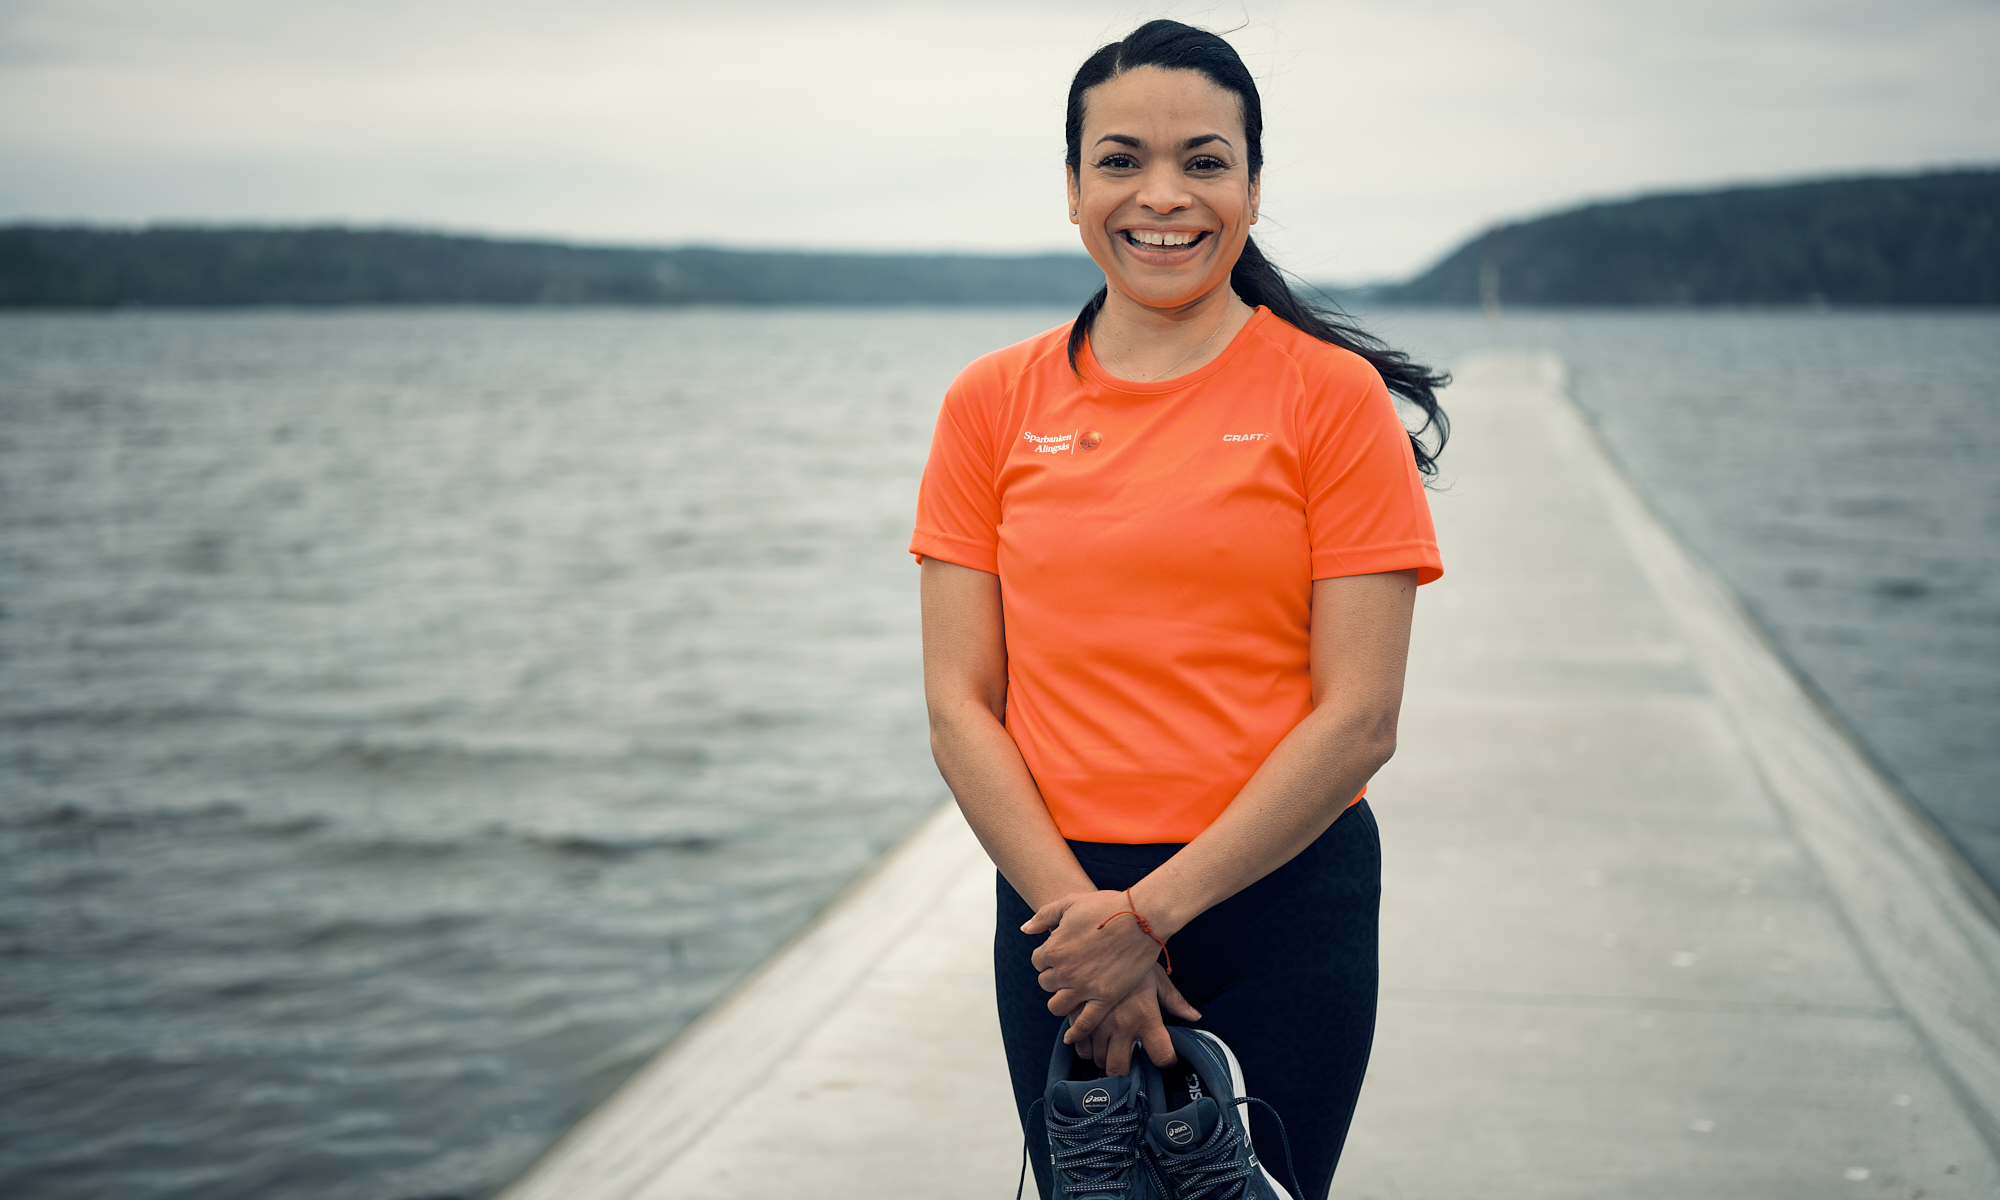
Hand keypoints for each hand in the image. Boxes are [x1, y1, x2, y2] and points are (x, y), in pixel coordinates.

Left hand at [1024, 889, 1174, 1041]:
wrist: (1142, 917)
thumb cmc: (1107, 906)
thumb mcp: (1070, 902)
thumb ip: (1044, 916)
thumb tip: (1026, 929)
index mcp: (1053, 948)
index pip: (1037, 961)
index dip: (1049, 957)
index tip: (1062, 954)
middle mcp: (1065, 971)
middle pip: (1046, 983)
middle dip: (1055, 977)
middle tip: (1070, 971)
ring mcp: (1084, 987)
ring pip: (1057, 1006)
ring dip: (1061, 1001)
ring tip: (1071, 995)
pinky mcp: (1105, 998)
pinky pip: (1084, 1023)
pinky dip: (1076, 1032)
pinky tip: (1072, 1037)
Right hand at [1080, 964, 1200, 1075]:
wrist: (1104, 937)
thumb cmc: (1135, 957)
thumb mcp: (1158, 978)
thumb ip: (1175, 1002)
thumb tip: (1194, 1016)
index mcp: (1146, 1017)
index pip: (1161, 1056)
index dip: (1166, 1060)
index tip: (1163, 1056)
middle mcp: (1121, 1025)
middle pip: (1120, 1069)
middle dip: (1125, 1072)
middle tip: (1129, 1061)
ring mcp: (1097, 1023)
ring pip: (1098, 1060)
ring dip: (1104, 1059)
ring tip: (1111, 1048)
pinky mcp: (1078, 1016)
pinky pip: (1079, 1046)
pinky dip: (1085, 1048)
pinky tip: (1094, 1039)